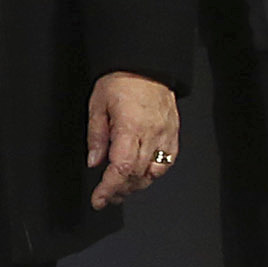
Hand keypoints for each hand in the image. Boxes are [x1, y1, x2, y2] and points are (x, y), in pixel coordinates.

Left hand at [86, 70, 180, 209]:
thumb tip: (94, 162)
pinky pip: (167, 163)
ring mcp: (165, 136)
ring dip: (136, 186)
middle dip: (119, 191)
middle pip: (137, 176)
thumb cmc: (121, 81)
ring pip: (153, 173)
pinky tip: (141, 176)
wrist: (146, 67)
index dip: (109, 188)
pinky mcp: (173, 135)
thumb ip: (96, 137)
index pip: (121, 168)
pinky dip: (153, 174)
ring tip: (120, 189)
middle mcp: (152, 134)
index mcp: (130, 127)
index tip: (98, 199)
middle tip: (105, 197)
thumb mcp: (97, 105)